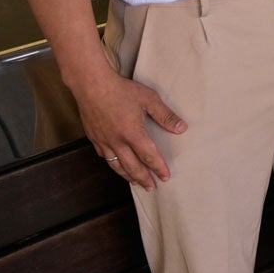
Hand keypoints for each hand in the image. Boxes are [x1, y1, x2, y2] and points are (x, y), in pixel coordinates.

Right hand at [74, 68, 186, 190]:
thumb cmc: (122, 90)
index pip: (149, 156)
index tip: (166, 177)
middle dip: (143, 178)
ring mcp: (103, 141)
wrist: (92, 85)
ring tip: (136, 182)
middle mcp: (117, 141)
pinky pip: (105, 156)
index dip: (158, 167)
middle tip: (152, 187)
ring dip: (128, 176)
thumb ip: (165, 115)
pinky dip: (113, 164)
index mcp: (132, 132)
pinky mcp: (94, 138)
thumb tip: (182, 129)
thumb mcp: (149, 99)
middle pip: (132, 166)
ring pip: (116, 165)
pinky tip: (117, 165)